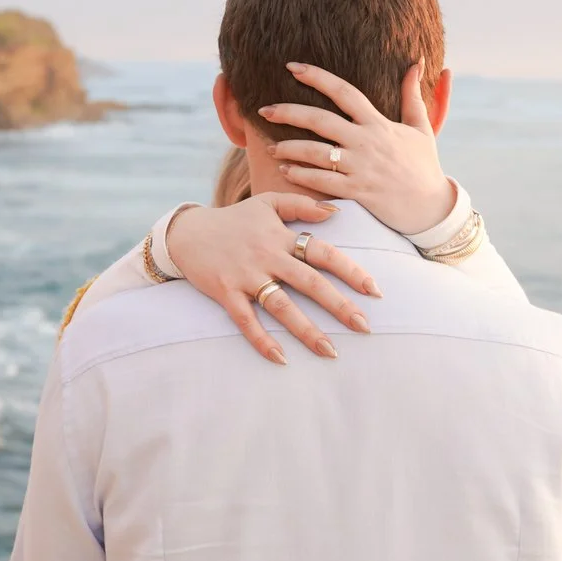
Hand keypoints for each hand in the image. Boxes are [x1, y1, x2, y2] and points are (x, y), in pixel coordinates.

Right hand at [165, 192, 380, 364]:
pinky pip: (246, 320)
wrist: (187, 232)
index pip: (323, 253)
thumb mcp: (267, 203)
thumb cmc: (234, 219)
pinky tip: (281, 358)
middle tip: (364, 327)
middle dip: (339, 306)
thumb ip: (301, 206)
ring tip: (330, 351)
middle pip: (309, 282)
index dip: (350, 270)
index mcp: (281, 237)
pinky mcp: (226, 292)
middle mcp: (267, 257)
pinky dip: (262, 340)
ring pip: (281, 306)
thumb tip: (335, 213)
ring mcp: (246, 276)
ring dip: (306, 330)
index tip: (374, 290)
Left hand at [257, 62, 454, 234]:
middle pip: (320, 120)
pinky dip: (300, 176)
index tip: (293, 67)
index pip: (344, 92)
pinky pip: (322, 182)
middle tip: (264, 110)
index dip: (317, 76)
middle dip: (289, 112)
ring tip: (270, 148)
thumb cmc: (424, 166)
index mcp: (378, 123)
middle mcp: (366, 142)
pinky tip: (284, 171)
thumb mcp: (422, 127)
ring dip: (289, 148)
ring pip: (315, 153)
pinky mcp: (357, 192)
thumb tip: (417, 63)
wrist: (431, 208)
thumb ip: (413, 95)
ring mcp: (360, 167)